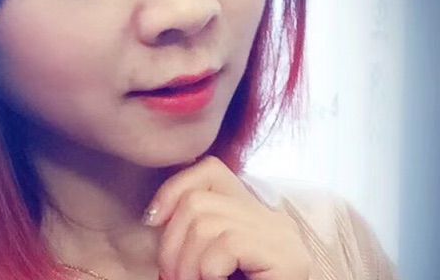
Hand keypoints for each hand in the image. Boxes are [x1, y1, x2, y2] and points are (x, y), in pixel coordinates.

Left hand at [143, 156, 311, 279]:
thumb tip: (154, 216)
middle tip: (171, 276)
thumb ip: (193, 235)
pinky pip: (229, 244)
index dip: (173, 189)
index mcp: (253, 213)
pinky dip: (208, 269)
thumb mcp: (208, 259)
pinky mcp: (287, 258)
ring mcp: (282, 237)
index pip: (210, 170)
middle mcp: (271, 219)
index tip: (152, 220)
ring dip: (186, 263)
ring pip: (206, 222)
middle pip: (198, 200)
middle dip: (172, 241)